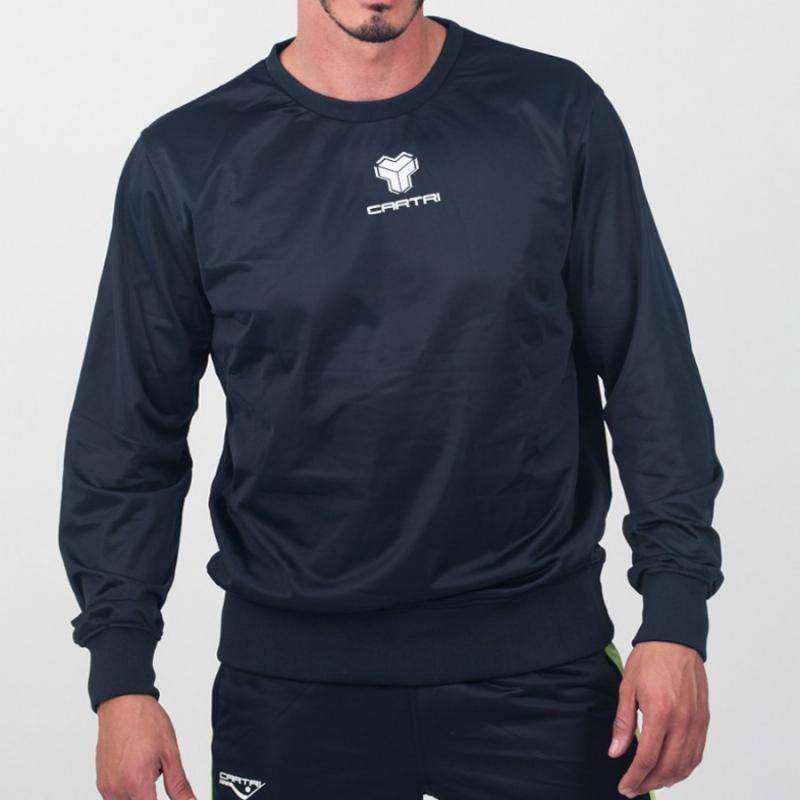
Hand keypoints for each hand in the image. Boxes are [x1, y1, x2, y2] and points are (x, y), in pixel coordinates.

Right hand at [96, 695, 194, 799]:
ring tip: (147, 765)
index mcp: (137, 783)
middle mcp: (117, 789)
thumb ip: (179, 784)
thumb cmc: (145, 721)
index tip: (172, 796)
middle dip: (151, 795)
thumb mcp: (170, 752)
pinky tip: (137, 767)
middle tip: (157, 768)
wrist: (123, 703)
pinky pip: (116, 797)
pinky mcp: (101, 782)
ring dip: (140, 794)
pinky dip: (129, 788)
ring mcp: (107, 787)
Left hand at [609, 642, 709, 797]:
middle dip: (649, 783)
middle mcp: (683, 722)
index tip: (624, 787)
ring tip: (649, 782)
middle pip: (668, 768)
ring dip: (668, 779)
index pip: (648, 758)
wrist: (675, 639)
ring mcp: (697, 722)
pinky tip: (672, 770)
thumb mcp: (627, 688)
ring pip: (686, 765)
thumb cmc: (649, 659)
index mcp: (660, 713)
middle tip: (633, 788)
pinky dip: (685, 768)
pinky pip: (698, 753)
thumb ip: (622, 723)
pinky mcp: (704, 719)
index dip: (635, 778)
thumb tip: (615, 752)